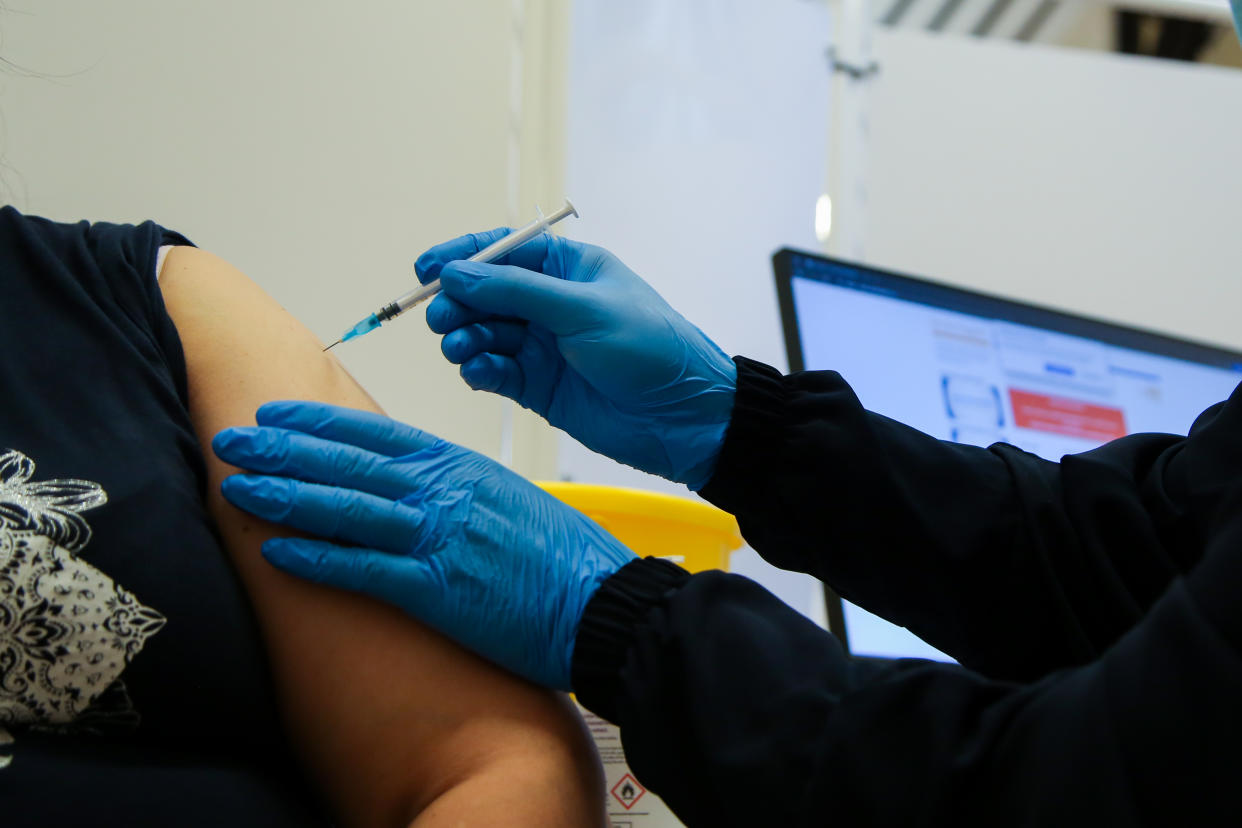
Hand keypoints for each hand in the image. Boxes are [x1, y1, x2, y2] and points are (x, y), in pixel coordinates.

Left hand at [212, 400, 636, 689]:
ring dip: (286, 496)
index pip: (378, 433)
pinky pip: (365, 568)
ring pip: (347, 507)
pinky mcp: (439, 588)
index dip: (320, 422)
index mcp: (463, 466)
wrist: (603, 602)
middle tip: (231, 439)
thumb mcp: (511, 501)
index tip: (276, 415)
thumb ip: (460, 490)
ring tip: (237, 487)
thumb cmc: (565, 558)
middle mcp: (446, 491)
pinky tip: (276, 553)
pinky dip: (318, 559)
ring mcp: (441, 536)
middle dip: (284, 450)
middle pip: (351, 462)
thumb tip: (420, 492)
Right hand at [415, 231, 736, 490]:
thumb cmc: (649, 348)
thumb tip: (454, 274)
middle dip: (457, 303)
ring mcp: (542, 346)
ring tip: (460, 349)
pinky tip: (476, 373)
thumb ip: (516, 292)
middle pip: (483, 294)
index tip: (426, 270)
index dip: (461, 257)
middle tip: (441, 319)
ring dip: (465, 339)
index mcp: (567, 269)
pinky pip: (494, 372)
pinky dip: (478, 370)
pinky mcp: (537, 387)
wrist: (683, 418)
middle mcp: (550, 304)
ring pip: (483, 334)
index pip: (502, 251)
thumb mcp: (583, 310)